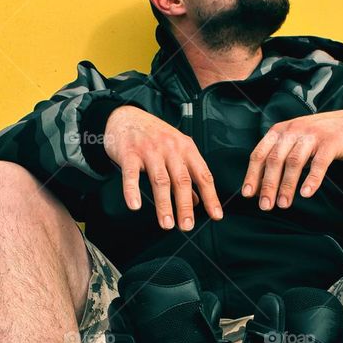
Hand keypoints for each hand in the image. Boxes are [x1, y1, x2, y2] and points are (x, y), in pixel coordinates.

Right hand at [104, 106, 222, 230]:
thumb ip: (188, 173)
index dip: (210, 196)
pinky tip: (135, 205)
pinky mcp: (129, 153)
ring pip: (160, 181)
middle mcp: (170, 149)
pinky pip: (131, 175)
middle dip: (186, 206)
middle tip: (187, 226)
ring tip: (166, 224)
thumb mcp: (176, 149)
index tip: (216, 215)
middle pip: (182, 180)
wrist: (126, 117)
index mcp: (186, 148)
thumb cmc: (154, 135)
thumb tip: (198, 201)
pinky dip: (132, 190)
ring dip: (164, 205)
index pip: (203, 175)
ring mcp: (149, 150)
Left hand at [241, 111, 342, 208]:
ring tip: (283, 204)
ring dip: (287, 185)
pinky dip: (312, 179)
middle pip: (275, 159)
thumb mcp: (293, 142)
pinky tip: (306, 193)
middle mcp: (293, 131)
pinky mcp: (330, 142)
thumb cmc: (318, 138)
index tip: (248, 194)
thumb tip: (260, 188)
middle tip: (265, 205)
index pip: (260, 154)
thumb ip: (278, 160)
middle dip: (268, 184)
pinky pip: (319, 163)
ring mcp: (312, 135)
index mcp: (279, 131)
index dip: (252, 174)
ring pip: (294, 162)